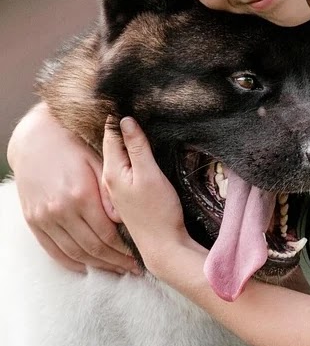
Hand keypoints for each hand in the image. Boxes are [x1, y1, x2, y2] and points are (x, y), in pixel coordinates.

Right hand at [7, 102, 139, 274]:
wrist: (35, 139)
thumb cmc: (72, 147)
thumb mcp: (97, 162)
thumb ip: (110, 191)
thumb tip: (122, 219)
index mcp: (80, 196)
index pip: (108, 234)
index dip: (125, 250)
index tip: (138, 257)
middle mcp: (61, 210)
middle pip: (93, 248)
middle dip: (116, 262)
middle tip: (132, 269)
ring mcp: (44, 218)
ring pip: (75, 253)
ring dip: (98, 265)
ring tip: (116, 270)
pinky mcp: (34, 221)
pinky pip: (54, 250)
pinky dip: (72, 262)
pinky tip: (88, 267)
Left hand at [101, 117, 192, 271]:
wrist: (163, 248)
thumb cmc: (158, 212)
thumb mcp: (149, 174)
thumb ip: (137, 147)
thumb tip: (126, 120)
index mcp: (112, 170)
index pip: (111, 134)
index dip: (117, 116)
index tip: (121, 96)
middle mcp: (109, 180)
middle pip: (112, 146)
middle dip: (119, 128)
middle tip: (126, 105)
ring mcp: (117, 192)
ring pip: (118, 159)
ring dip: (124, 144)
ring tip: (132, 126)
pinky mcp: (128, 200)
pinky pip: (125, 172)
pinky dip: (129, 160)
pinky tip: (138, 156)